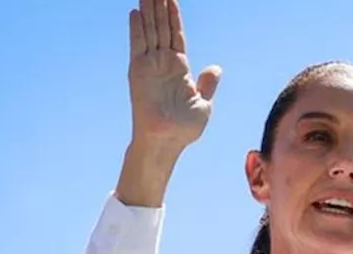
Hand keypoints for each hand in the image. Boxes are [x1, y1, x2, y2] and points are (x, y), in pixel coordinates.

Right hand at [127, 0, 220, 150]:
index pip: (176, 35)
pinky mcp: (138, 71)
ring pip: (150, 31)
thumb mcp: (202, 103)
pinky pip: (138, 46)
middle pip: (161, 27)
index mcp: (179, 68)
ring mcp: (149, 65)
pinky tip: (136, 13)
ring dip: (148, 11)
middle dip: (159, 7)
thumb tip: (216, 68)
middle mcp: (163, 63)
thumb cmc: (185, 128)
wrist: (168, 141)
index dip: (174, 16)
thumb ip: (207, 84)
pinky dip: (137, 29)